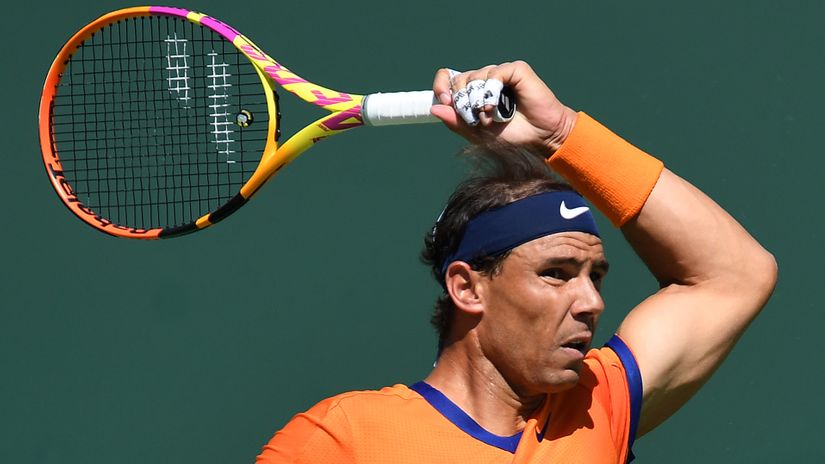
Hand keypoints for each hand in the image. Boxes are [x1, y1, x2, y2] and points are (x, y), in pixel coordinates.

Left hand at [431, 61, 577, 152]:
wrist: (540, 138)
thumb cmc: (512, 136)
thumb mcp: (477, 134)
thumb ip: (456, 121)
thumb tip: (435, 108)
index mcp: (473, 93)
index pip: (448, 78)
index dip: (441, 86)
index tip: (445, 101)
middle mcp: (485, 80)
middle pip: (459, 79)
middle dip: (462, 102)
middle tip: (476, 118)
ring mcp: (500, 74)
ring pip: (475, 77)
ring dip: (479, 102)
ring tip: (492, 116)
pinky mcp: (516, 70)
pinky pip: (494, 73)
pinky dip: (493, 91)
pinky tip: (498, 105)